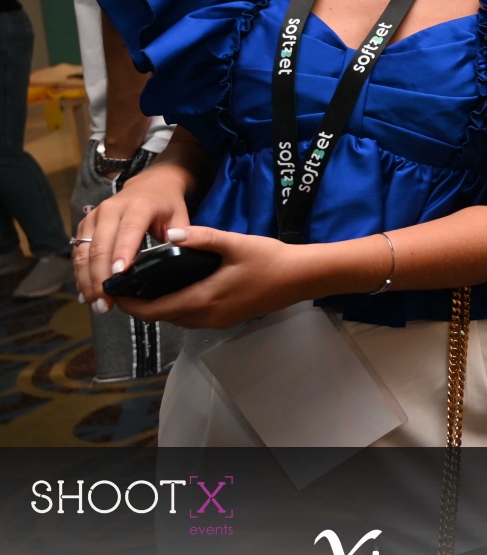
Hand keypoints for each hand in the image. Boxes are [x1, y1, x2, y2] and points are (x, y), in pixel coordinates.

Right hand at [76, 163, 190, 308]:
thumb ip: (181, 237)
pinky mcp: (85, 226)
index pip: (129, 230)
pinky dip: (81, 274)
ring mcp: (95, 217)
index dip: (122, 252)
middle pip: (100, 245)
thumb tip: (175, 258)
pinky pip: (78, 252)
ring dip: (87, 280)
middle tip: (106, 303)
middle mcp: (112, 209)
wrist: (150, 185)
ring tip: (96, 303)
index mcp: (139, 206)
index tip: (118, 274)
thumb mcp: (180, 217)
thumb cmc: (167, 206)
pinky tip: (86, 293)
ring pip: (84, 252)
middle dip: (101, 277)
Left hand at [113, 225, 311, 329]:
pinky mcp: (227, 318)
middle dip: (141, 305)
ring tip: (147, 284)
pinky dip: (177, 306)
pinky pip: (192, 317)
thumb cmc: (270, 260)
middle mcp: (206, 317)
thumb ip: (202, 238)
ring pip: (177, 319)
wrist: (303, 277)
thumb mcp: (235, 243)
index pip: (153, 311)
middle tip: (127, 283)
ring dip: (159, 307)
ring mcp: (218, 321)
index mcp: (203, 299)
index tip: (115, 289)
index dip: (130, 303)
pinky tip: (179, 288)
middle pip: (162, 318)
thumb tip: (170, 233)